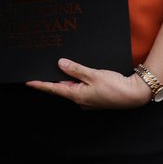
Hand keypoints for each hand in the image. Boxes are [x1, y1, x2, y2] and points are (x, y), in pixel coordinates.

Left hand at [26, 58, 152, 109]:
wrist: (135, 94)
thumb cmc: (115, 86)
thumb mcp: (93, 74)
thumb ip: (76, 69)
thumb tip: (60, 64)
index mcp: (77, 95)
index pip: (54, 89)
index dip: (40, 84)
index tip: (28, 81)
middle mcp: (80, 100)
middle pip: (62, 88)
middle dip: (52, 79)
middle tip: (40, 70)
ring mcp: (88, 99)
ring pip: (71, 87)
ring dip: (65, 79)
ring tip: (56, 68)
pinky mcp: (95, 96)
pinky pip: (81, 88)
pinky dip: (76, 80)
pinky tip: (76, 73)